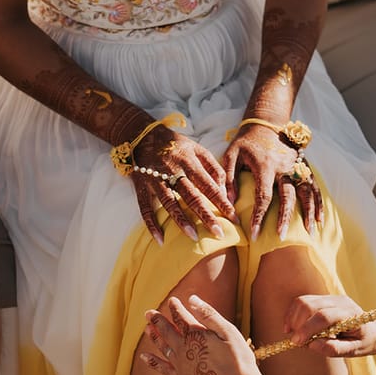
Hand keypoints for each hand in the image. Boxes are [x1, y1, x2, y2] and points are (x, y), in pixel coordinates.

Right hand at [133, 129, 237, 244]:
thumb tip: (225, 191)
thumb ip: (213, 167)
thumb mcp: (197, 149)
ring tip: (193, 237)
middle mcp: (173, 170)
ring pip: (169, 202)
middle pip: (191, 195)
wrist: (142, 135)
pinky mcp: (141, 186)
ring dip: (181, 220)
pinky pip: (145, 207)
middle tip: (219, 233)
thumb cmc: (175, 145)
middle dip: (206, 215)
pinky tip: (160, 240)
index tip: (233, 218)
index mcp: (189, 161)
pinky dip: (151, 224)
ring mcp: (155, 178)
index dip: (222, 201)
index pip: (209, 184)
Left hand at [142, 294, 268, 374]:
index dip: (175, 308)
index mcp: (195, 335)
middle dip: (157, 320)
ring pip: (162, 347)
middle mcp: (183, 349)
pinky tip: (143, 357)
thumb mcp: (227, 331)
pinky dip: (152, 362)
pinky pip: (162, 368)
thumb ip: (208, 314)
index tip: (171, 300)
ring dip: (154, 337)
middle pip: (166, 331)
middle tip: (148, 313)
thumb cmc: (238, 357)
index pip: (180, 317)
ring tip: (146, 328)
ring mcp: (181, 365)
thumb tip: (192, 298)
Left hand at [222, 125, 323, 239]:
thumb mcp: (231, 155)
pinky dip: (318, 203)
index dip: (259, 216)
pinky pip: (314, 187)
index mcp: (265, 166)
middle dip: (285, 218)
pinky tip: (320, 218)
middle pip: (288, 197)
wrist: (266, 123)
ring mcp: (297, 167)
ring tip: (310, 232)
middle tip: (282, 237)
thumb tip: (229, 202)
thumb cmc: (245, 142)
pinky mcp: (304, 167)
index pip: (263, 196)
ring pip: (306, 192)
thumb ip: (227, 177)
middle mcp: (284, 167)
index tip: (254, 234)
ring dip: (309, 213)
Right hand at [284, 294, 375, 356]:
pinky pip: (302, 302)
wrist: (372, 329)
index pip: (324, 316)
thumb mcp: (355, 350)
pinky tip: (292, 327)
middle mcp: (339, 301)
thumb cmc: (364, 341)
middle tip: (297, 342)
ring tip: (293, 335)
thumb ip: (335, 349)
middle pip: (310, 305)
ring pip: (303, 301)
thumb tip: (312, 345)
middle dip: (298, 324)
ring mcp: (330, 297)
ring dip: (293, 318)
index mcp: (350, 314)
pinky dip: (293, 314)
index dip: (308, 329)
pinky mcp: (322, 298)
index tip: (297, 342)